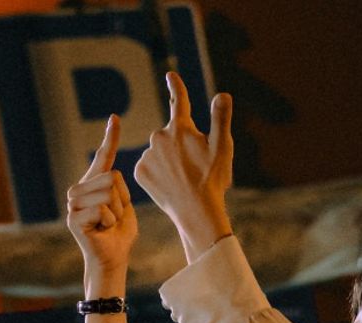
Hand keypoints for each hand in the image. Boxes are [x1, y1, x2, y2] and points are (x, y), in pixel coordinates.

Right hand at [66, 114, 137, 297]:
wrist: (112, 260)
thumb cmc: (119, 235)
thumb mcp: (124, 206)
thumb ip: (119, 189)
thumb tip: (115, 175)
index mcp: (93, 184)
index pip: (103, 157)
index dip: (109, 138)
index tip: (115, 118)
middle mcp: (78, 190)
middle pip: (112, 177)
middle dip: (122, 199)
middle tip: (115, 217)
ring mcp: (73, 204)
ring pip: (108, 193)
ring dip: (117, 212)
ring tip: (108, 225)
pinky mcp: (73, 219)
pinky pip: (102, 209)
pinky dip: (110, 222)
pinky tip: (102, 231)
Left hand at [133, 72, 233, 261]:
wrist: (194, 210)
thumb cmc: (212, 178)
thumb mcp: (222, 147)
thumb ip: (220, 118)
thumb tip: (222, 94)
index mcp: (181, 128)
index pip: (179, 101)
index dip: (176, 86)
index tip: (170, 74)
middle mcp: (159, 137)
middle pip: (169, 134)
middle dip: (179, 143)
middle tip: (193, 164)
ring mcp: (147, 155)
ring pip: (158, 151)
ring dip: (168, 159)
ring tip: (182, 177)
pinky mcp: (139, 171)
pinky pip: (148, 166)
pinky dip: (156, 171)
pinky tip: (168, 183)